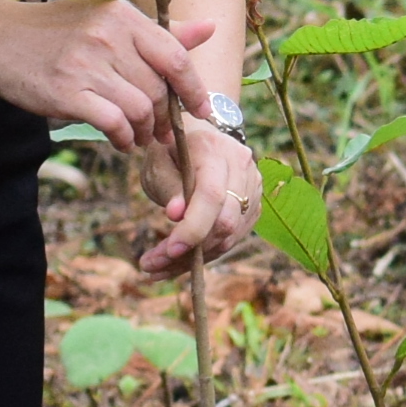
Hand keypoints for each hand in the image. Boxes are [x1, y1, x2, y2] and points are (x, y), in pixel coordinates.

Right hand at [0, 0, 214, 149]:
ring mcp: (86, 64)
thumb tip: (210, 28)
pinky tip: (120, 141)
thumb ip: (160, 31)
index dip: (195, 89)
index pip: (176, 57)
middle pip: (158, 89)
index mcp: (124, 16)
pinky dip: (123, 138)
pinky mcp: (66, 92)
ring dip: (145, 132)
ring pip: (140, 109)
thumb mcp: (109, 19)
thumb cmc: (58, 30)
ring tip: (139, 137)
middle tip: (162, 133)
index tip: (201, 111)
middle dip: (166, 118)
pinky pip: (113, 123)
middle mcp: (108, 37)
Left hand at [132, 112, 261, 275]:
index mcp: (215, 150)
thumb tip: (176, 215)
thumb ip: (169, 187)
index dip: (193, 227)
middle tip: (151, 265)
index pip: (212, 195)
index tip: (168, 250)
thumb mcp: (158, 163)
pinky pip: (233, 239)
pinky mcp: (253, 206)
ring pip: (230, 236)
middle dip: (190, 251)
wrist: (198, 138)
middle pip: (226, 221)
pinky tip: (178, 262)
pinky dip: (205, 254)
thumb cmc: (172, 151)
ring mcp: (253, 187)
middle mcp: (242, 166)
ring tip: (157, 268)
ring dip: (194, 259)